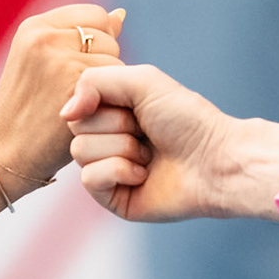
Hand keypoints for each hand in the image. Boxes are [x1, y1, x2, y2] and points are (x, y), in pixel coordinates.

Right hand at [0, 5, 124, 183]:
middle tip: (78, 92)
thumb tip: (120, 14)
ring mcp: (59, 59)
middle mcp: (45, 37)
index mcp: (34, 26)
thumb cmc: (27, 112)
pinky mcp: (74, 84)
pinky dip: (113, 101)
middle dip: (103, 63)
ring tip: (84, 105)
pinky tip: (92, 115)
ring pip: (115, 59)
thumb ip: (79, 37)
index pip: (95, 15)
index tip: (83, 69)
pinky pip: (117, 81)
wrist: (3, 153)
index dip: (99, 43)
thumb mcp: (41, 63)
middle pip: (108, 36)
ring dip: (110, 84)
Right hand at [61, 64, 278, 222]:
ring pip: (80, 152)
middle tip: (145, 131)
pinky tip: (144, 174)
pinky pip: (89, 180)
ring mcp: (108, 170)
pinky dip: (119, 171)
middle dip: (115, 125)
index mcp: (112, 111)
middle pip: (75, 127)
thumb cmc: (186, 118)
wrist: (214, 159)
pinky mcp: (112, 198)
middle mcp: (107, 139)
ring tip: (149, 155)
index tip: (133, 104)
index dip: (103, 101)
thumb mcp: (141, 81)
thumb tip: (64, 113)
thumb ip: (94, 81)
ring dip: (121, 149)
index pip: (78, 101)